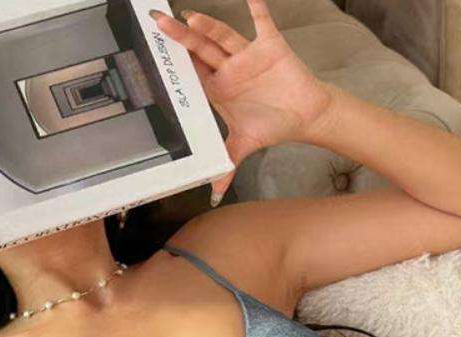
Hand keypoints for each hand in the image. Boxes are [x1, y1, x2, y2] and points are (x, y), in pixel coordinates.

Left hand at [150, 0, 335, 203]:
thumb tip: (214, 193)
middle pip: (201, 51)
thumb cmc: (272, 125)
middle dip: (181, 38)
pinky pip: (261, 22)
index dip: (175, 64)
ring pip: (223, 37)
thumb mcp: (244, 146)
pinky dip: (256, 6)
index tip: (154, 54)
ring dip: (209, 27)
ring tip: (190, 18)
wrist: (305, 116)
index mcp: (219, 90)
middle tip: (159, 23)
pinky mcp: (270, 46)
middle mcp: (229, 69)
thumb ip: (227, 165)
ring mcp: (247, 55)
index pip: (192, 74)